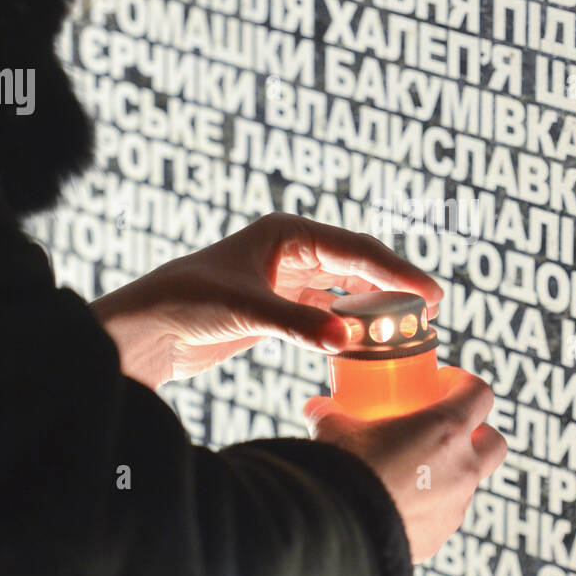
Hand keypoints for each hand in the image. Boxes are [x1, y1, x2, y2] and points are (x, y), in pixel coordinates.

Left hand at [91, 212, 442, 388]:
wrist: (144, 330)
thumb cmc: (185, 303)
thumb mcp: (246, 311)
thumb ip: (299, 326)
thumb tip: (347, 341)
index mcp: (288, 234)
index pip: (357, 250)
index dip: (398, 273)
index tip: (430, 294)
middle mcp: (290, 251)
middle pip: (357, 265)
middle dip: (393, 287)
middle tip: (430, 310)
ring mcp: (285, 280)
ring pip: (345, 289)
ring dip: (373, 307)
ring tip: (406, 326)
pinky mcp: (277, 308)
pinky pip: (326, 313)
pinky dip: (348, 326)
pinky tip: (366, 341)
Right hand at [304, 366, 505, 562]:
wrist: (338, 534)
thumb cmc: (345, 472)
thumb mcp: (334, 431)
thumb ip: (330, 414)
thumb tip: (316, 408)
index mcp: (446, 429)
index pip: (479, 393)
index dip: (463, 383)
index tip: (442, 383)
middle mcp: (462, 467)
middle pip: (494, 443)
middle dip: (478, 433)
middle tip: (446, 429)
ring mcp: (456, 505)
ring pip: (469, 482)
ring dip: (450, 472)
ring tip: (413, 470)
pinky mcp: (441, 536)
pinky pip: (445, 514)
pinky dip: (431, 504)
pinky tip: (400, 503)